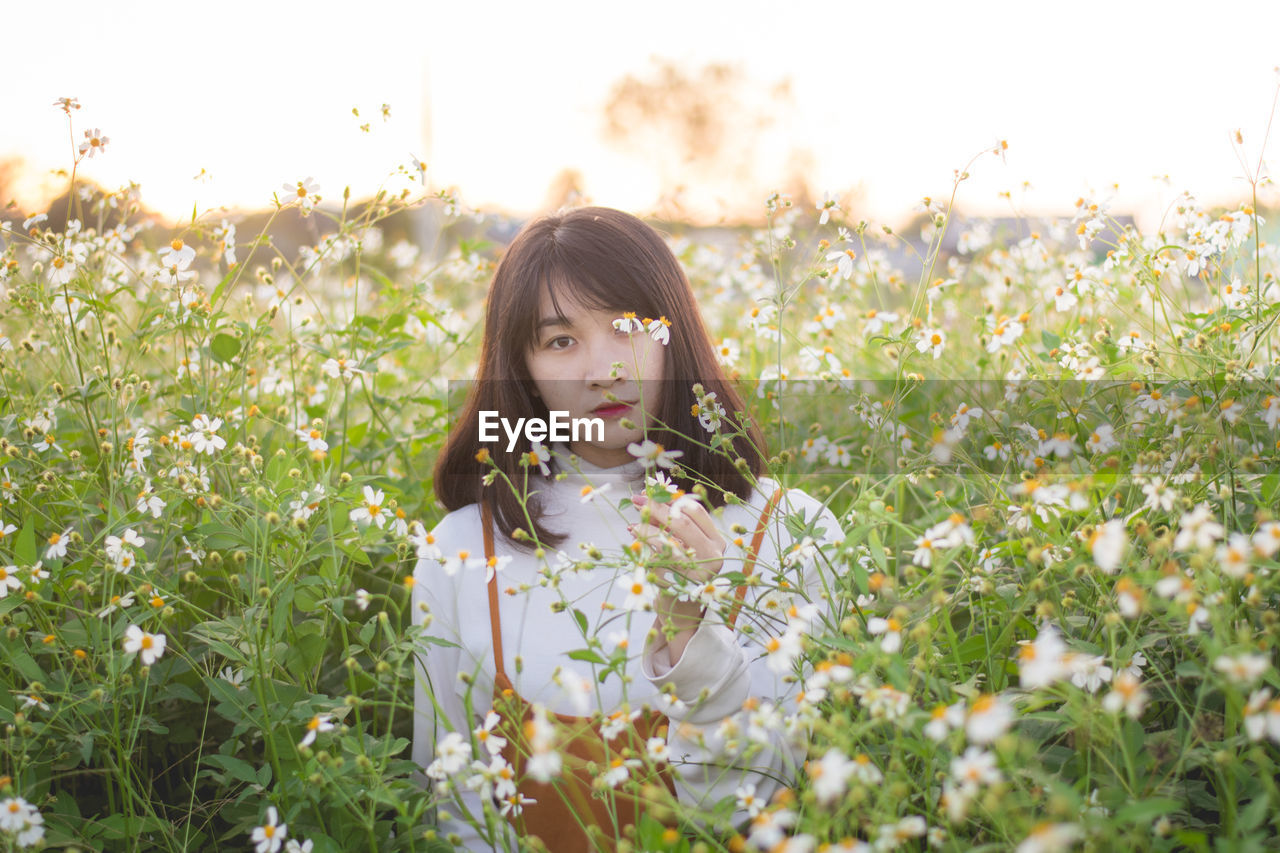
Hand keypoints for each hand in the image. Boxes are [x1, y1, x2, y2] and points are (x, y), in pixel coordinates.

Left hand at [628, 494, 727, 664]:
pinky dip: (642, 544)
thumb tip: (652, 495)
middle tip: (636, 500)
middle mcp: (713, 555)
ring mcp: (697, 570)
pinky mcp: (679, 583)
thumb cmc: (683, 574)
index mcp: (717, 542)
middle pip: (680, 521)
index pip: (695, 510)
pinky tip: (633, 538)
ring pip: (667, 538)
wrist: (682, 615)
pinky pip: (656, 557)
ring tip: (632, 523)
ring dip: (645, 526)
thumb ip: (675, 525)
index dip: (670, 499)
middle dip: (655, 507)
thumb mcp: (687, 547)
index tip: (650, 493)